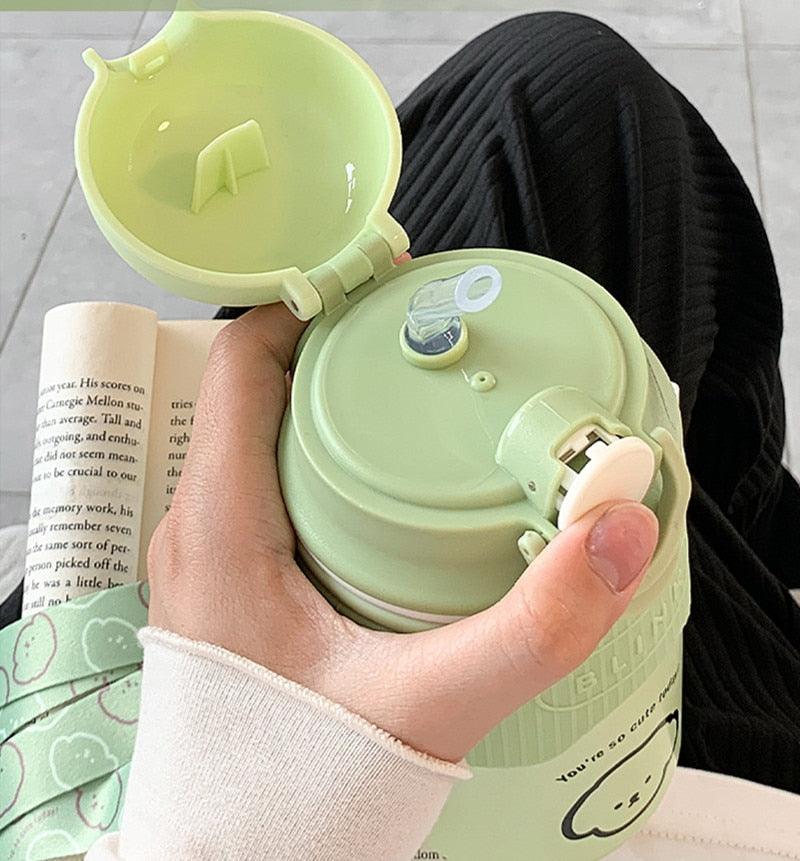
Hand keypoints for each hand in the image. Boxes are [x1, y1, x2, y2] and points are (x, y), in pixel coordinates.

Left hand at [147, 304, 658, 762]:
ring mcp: (207, 558)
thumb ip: (534, 623)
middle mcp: (198, 529)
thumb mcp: (430, 704)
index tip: (376, 287)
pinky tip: (373, 482)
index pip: (242, 366)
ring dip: (322, 403)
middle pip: (253, 392)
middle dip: (331, 349)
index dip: (304, 306)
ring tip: (401, 395)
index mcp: (219, 527)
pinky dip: (314, 457)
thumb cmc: (297, 791)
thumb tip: (617, 532)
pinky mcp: (228, 585)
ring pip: (255, 439)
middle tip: (413, 336)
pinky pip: (260, 487)